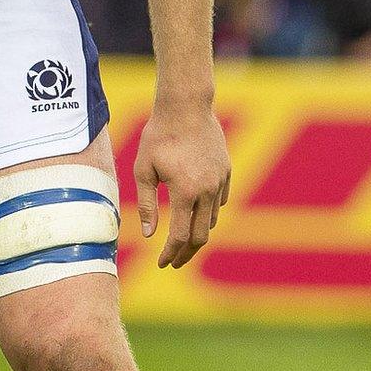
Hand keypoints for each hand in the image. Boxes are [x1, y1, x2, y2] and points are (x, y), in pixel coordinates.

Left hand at [132, 105, 230, 268]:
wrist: (186, 106)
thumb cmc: (159, 136)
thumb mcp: (144, 170)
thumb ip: (148, 205)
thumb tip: (149, 234)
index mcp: (186, 192)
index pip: (180, 236)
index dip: (170, 254)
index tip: (162, 264)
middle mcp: (207, 190)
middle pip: (200, 236)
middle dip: (186, 253)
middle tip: (173, 262)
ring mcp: (220, 180)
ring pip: (211, 219)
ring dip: (197, 233)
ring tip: (182, 240)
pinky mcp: (226, 171)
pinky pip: (220, 200)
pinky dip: (208, 213)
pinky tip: (196, 214)